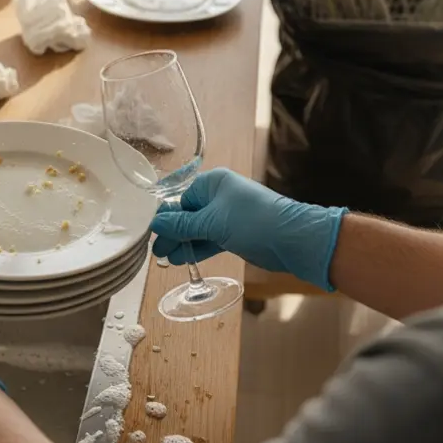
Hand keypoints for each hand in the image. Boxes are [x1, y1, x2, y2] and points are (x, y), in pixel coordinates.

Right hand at [148, 169, 345, 291]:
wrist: (292, 239)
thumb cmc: (253, 221)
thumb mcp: (212, 223)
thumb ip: (182, 225)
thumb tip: (155, 223)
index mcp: (214, 183)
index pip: (181, 198)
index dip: (166, 217)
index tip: (150, 233)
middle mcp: (220, 196)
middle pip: (188, 214)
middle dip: (172, 232)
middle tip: (156, 251)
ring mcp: (229, 216)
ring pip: (199, 229)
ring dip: (183, 243)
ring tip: (165, 259)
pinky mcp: (236, 234)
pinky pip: (210, 239)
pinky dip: (198, 248)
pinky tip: (183, 259)